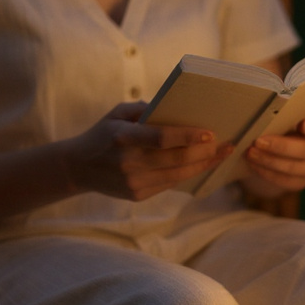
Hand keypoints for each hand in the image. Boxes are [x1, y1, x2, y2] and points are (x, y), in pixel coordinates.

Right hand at [65, 101, 230, 200]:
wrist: (79, 167)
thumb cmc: (104, 133)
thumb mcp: (118, 113)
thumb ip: (146, 109)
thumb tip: (178, 109)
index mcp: (122, 136)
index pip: (161, 138)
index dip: (188, 137)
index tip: (210, 133)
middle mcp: (128, 162)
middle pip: (175, 159)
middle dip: (205, 152)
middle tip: (225, 144)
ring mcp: (133, 182)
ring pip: (177, 175)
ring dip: (203, 165)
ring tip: (221, 155)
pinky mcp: (137, 195)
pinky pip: (170, 183)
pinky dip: (188, 173)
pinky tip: (202, 164)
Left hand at [243, 115, 304, 194]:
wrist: (278, 145)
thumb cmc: (284, 122)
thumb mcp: (287, 114)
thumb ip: (283, 112)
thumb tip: (266, 108)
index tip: (302, 124)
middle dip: (282, 147)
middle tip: (258, 141)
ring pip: (295, 169)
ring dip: (270, 161)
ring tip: (251, 152)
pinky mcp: (301, 182)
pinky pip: (286, 182)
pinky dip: (268, 173)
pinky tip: (254, 164)